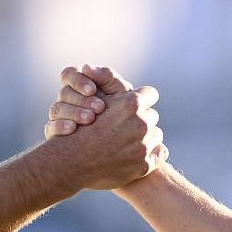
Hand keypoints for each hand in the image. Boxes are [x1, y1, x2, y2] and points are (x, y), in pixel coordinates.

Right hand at [38, 64, 165, 189]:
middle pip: (152, 116)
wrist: (71, 164)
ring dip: (147, 138)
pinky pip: (160, 153)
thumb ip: (102, 82)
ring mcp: (144, 145)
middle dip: (143, 120)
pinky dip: (151, 154)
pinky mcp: (145, 165)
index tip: (136, 105)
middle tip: (129, 126)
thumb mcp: (92, 100)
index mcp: (131, 105)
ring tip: (131, 142)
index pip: (150, 94)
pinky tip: (137, 155)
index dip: (142, 99)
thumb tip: (90, 66)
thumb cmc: (78, 129)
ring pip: (156, 135)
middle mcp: (142, 123)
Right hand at [44, 64, 131, 137]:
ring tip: (90, 119)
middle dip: (81, 100)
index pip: (69, 74)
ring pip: (57, 109)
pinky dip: (60, 126)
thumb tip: (87, 67)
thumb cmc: (125, 110)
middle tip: (99, 108)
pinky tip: (73, 129)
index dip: (78, 80)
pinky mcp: (56, 133)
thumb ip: (107, 77)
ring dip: (74, 113)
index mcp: (80, 84)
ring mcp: (60, 116)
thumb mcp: (120, 92)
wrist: (126, 138)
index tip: (92, 89)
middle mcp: (67, 99)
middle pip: (64, 92)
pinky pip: (51, 127)